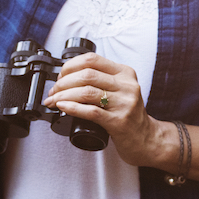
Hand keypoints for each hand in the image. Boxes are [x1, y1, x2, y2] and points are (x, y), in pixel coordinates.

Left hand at [43, 51, 167, 167]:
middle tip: (54, 91)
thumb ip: (103, 80)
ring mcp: (124, 103)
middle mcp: (126, 85)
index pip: (92, 60)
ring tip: (53, 101)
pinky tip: (62, 107)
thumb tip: (68, 77)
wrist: (145, 139)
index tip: (61, 76)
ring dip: (63, 96)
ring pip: (86, 92)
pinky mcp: (119, 121)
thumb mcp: (121, 89)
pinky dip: (72, 108)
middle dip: (63, 82)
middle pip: (87, 75)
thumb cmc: (128, 114)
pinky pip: (91, 111)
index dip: (71, 66)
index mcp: (125, 73)